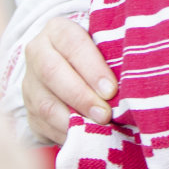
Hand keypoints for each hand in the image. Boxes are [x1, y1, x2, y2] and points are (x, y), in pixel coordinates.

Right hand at [22, 15, 117, 143]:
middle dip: (81, 96)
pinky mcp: (29, 110)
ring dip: (72, 119)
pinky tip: (83, 138)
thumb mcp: (102, 42)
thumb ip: (114, 50)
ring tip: (97, 129)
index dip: (92, 67)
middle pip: (53, 73)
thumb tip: (140, 72)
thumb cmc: (95, 52)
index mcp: (57, 30)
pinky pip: (43, 125)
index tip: (111, 89)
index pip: (73, 44)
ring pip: (45, 103)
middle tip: (105, 114)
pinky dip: (64, 134)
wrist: (63, 63)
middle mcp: (38, 53)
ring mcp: (30, 83)